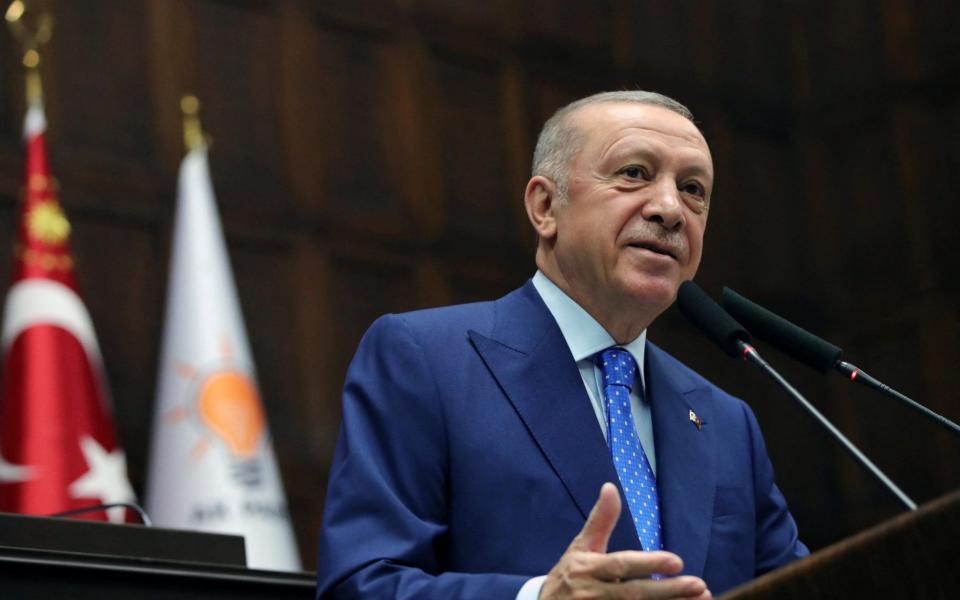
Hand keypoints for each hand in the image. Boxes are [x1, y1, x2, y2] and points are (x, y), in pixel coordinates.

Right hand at [539, 483, 710, 598]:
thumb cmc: (568, 577)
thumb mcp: (580, 547)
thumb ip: (600, 520)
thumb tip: (610, 487)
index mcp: (587, 569)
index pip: (621, 566)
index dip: (648, 564)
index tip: (677, 561)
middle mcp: (591, 593)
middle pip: (634, 594)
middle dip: (668, 591)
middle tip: (699, 586)